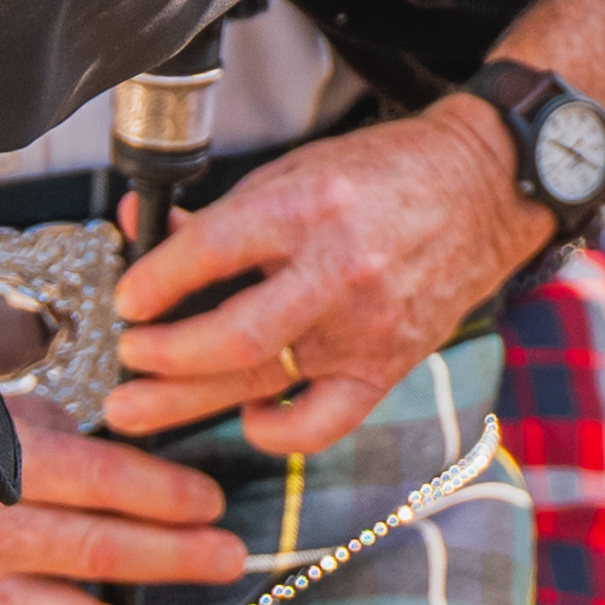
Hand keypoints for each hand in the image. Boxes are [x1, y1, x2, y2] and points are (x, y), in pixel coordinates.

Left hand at [106, 109, 547, 468]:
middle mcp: (338, 271)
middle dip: (161, 357)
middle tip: (124, 359)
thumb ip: (221, 216)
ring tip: (135, 408)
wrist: (480, 189)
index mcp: (307, 207)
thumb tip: (141, 234)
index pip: (210, 251)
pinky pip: (322, 423)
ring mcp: (365, 327)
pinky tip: (246, 416)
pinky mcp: (388, 365)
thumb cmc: (380, 176)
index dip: (153, 281)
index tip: (126, 299)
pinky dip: (275, 431)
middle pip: (232, 337)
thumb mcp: (295, 172)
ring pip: (263, 382)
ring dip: (185, 401)